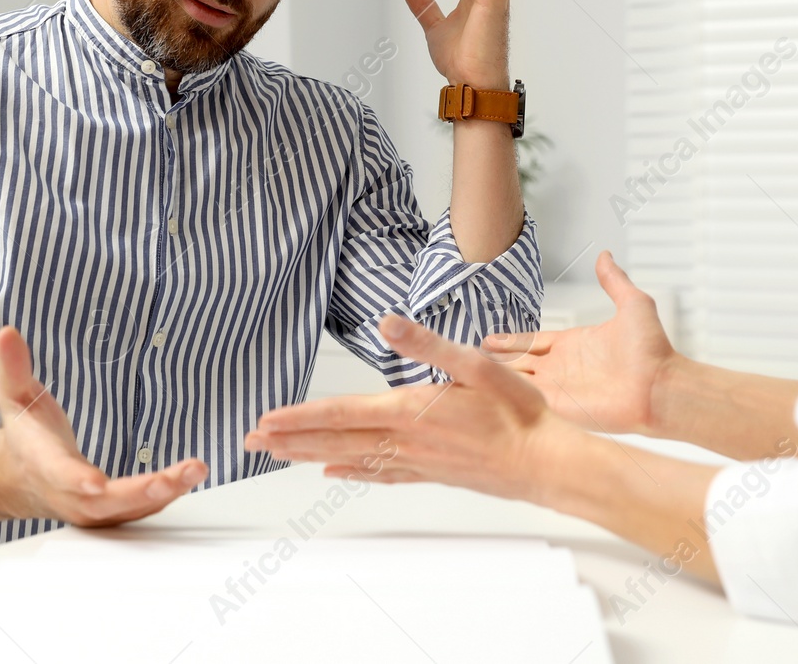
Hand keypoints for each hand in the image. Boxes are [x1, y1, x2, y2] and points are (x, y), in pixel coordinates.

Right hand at [0, 325, 205, 524]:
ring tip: (195, 470)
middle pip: (104, 501)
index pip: (60, 475)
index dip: (76, 481)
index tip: (95, 483)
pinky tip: (190, 477)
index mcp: (43, 464)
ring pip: (128, 510)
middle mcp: (67, 494)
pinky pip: (139, 510)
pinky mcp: (109, 513)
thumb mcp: (15, 394)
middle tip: (170, 479)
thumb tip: (7, 332)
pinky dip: (166, 497)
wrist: (22, 477)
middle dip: (138, 493)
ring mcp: (89, 509)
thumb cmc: (26, 434)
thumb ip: (14, 365)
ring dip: (164, 494)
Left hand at [243, 313, 571, 506]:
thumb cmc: (518, 414)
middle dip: (289, 441)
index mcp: (409, 410)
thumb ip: (428, 344)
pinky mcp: (430, 473)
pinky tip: (334, 472)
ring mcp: (416, 461)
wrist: (546, 464)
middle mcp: (404, 441)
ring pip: (350, 458)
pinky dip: (351, 472)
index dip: (299, 417)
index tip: (267, 420)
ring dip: (309, 456)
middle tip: (251, 442)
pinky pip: (379, 474)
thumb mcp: (477, 365)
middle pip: (335, 441)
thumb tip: (387, 322)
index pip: (341, 414)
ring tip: (277, 455)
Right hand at [483, 251, 678, 435]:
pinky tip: (479, 390)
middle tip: (466, 356)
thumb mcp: (633, 304)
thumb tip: (606, 256)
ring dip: (491, 377)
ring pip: (514, 380)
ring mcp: (558, 389)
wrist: (662, 387)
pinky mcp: (558, 407)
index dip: (509, 340)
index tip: (487, 338)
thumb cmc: (653, 351)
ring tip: (464, 372)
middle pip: (517, 362)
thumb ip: (614, 281)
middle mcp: (562, 367)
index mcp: (574, 344)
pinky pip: (523, 398)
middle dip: (492, 360)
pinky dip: (502, 394)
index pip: (532, 341)